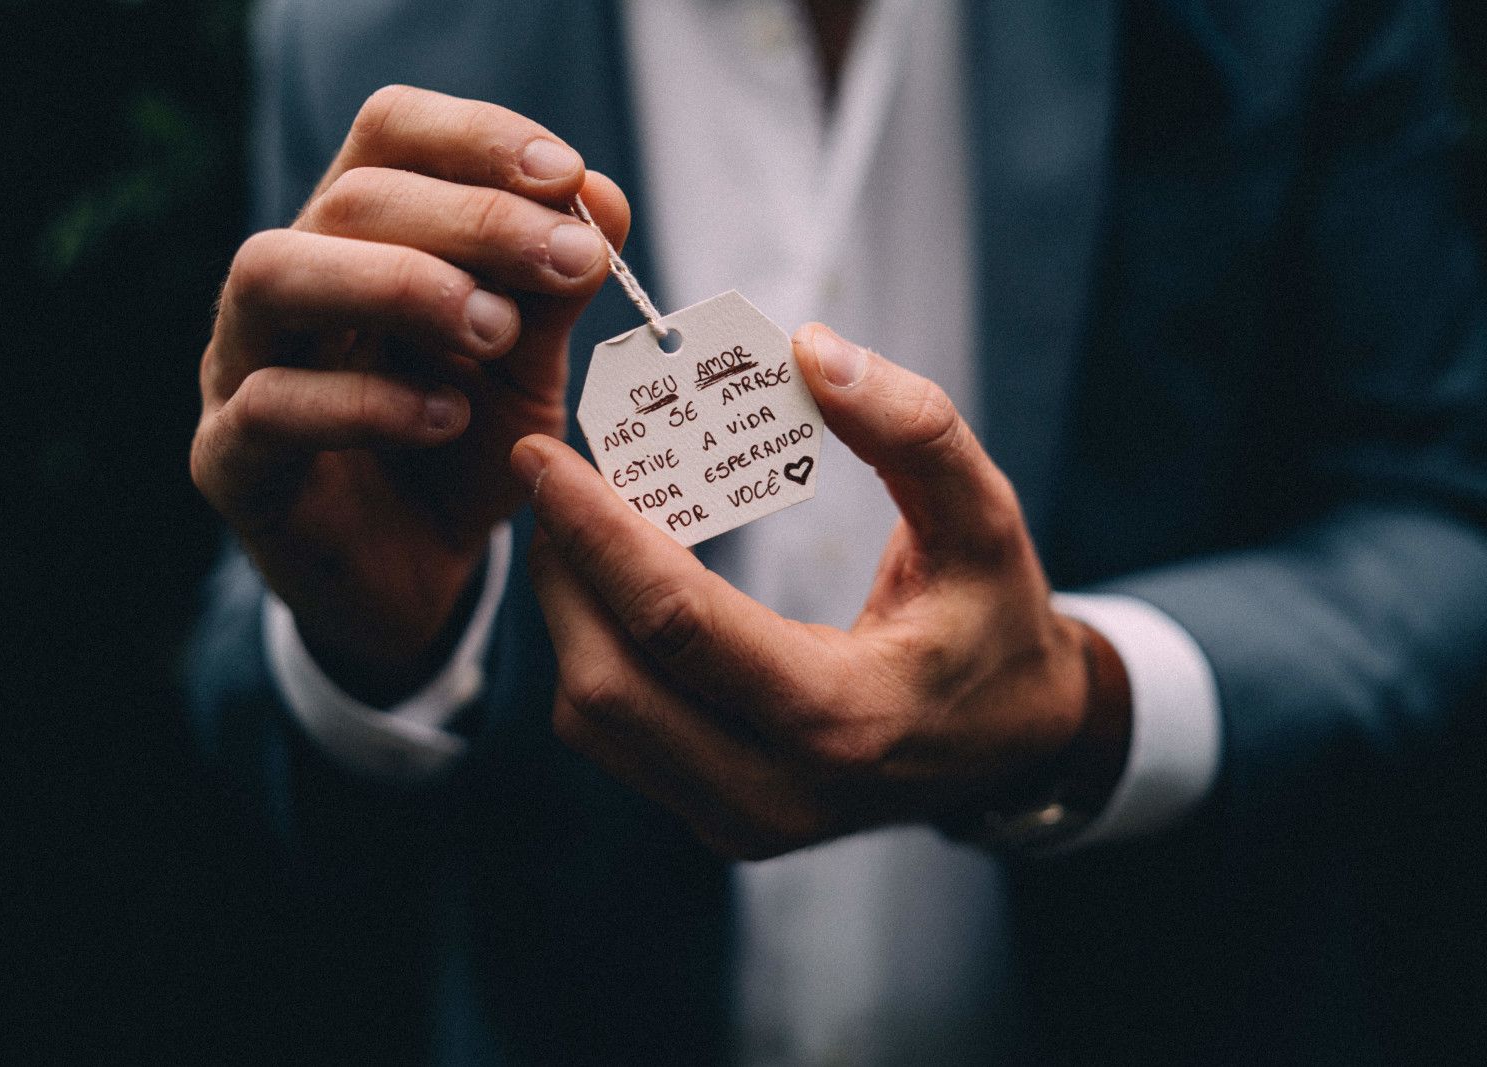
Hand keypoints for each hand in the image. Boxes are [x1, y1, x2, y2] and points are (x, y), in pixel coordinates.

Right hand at [190, 86, 628, 702]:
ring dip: (401, 285)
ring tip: (496, 330)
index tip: (567, 176)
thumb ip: (553, 291)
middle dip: (473, 219)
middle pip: (348, 197)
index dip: (476, 137)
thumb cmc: (462, 449)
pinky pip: (272, 406)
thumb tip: (604, 197)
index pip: (389, 135)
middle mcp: (286, 283)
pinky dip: (370, 405)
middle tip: (567, 261)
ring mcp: (239, 367)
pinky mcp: (229, 460)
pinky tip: (449, 419)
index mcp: (354, 238)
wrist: (416, 574)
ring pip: (273, 274)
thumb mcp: (526, 368)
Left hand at [514, 324, 1114, 857]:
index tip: (541, 458)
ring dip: (566, 611)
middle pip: (608, 684)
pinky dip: (592, 652)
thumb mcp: (986, 516)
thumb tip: (810, 349)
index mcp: (843, 717)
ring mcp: (742, 820)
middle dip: (562, 571)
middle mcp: (777, 790)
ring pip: (595, 719)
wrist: (1015, 745)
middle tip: (551, 481)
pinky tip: (611, 584)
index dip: (596, 534)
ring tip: (577, 523)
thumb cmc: (995, 622)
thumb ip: (911, 428)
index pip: (678, 625)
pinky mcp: (718, 819)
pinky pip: (616, 738)